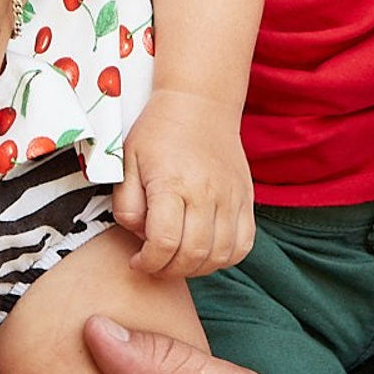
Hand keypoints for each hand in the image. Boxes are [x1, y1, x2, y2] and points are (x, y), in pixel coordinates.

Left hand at [113, 91, 254, 278]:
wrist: (199, 103)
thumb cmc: (158, 132)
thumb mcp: (127, 160)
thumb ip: (126, 203)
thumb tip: (140, 234)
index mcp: (172, 183)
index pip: (164, 243)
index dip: (148, 262)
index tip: (138, 260)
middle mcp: (206, 192)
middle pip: (193, 255)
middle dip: (169, 270)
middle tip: (156, 264)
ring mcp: (231, 197)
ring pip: (221, 255)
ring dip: (197, 268)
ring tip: (179, 258)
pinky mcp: (246, 198)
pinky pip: (244, 244)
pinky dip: (226, 258)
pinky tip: (206, 251)